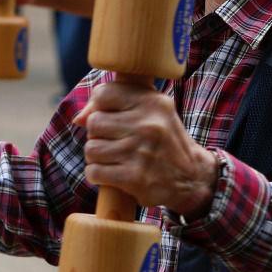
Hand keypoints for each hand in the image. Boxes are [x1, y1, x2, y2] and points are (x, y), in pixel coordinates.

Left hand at [74, 81, 217, 217]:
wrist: (192, 177)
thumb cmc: (163, 140)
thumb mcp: (151, 112)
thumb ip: (115, 105)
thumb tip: (78, 118)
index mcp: (152, 102)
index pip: (103, 94)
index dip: (99, 107)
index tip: (109, 116)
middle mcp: (148, 124)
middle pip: (94, 123)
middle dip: (98, 135)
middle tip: (113, 142)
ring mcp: (141, 151)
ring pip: (91, 149)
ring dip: (96, 157)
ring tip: (112, 158)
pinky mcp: (135, 178)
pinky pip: (94, 172)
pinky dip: (97, 175)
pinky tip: (110, 174)